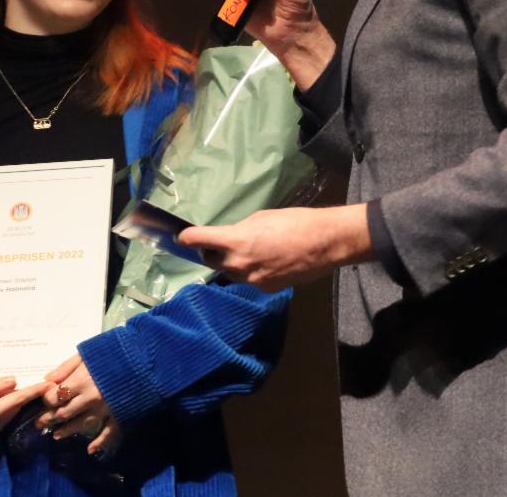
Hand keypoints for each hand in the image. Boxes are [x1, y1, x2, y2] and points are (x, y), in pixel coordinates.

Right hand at [0, 376, 49, 448]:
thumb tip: (13, 381)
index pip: (17, 401)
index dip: (34, 391)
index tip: (50, 384)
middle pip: (14, 408)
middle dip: (24, 394)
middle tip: (36, 377)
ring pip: (7, 415)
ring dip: (12, 402)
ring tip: (17, 384)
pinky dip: (2, 409)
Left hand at [35, 353, 120, 457]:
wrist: (145, 357)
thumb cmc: (114, 352)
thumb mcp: (87, 352)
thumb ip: (67, 366)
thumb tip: (48, 380)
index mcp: (80, 381)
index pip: (54, 396)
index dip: (46, 399)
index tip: (45, 400)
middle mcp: (89, 398)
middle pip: (64, 413)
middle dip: (49, 419)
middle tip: (40, 423)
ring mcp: (104, 409)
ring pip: (80, 425)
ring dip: (66, 431)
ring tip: (56, 435)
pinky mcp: (118, 415)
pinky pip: (107, 433)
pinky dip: (99, 442)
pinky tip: (90, 450)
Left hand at [178, 205, 373, 291]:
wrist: (325, 243)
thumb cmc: (294, 222)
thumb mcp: (261, 218)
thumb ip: (239, 230)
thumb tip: (229, 238)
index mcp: (235, 241)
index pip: (198, 240)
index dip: (187, 237)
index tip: (181, 237)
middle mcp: (238, 264)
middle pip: (210, 260)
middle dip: (212, 251)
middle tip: (220, 241)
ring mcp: (251, 280)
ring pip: (230, 272)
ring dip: (232, 262)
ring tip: (251, 250)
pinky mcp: (265, 288)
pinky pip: (249, 279)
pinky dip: (251, 271)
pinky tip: (268, 261)